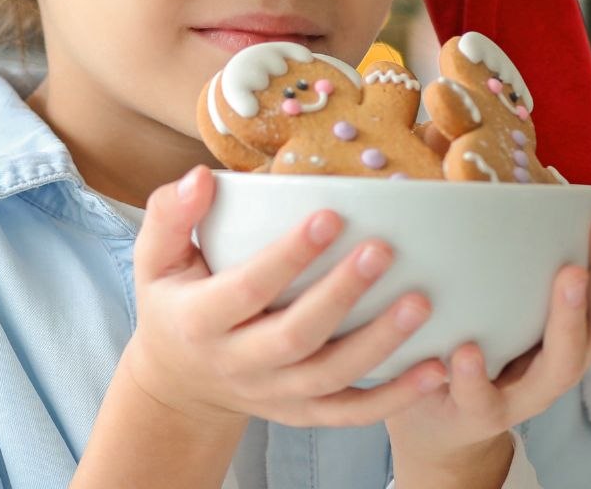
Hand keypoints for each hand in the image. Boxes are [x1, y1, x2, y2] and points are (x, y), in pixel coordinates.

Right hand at [124, 165, 446, 429]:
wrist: (179, 382)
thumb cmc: (173, 303)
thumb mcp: (155, 260)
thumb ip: (171, 215)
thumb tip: (202, 176)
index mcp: (200, 321)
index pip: (247, 288)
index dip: (288, 256)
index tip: (329, 215)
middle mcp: (237, 364)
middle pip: (295, 336)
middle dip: (341, 295)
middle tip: (384, 250)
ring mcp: (272, 394)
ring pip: (330, 378)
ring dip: (379, 344)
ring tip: (421, 303)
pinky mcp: (301, 413)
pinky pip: (351, 413)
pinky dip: (395, 397)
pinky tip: (435, 369)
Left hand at [385, 197, 590, 466]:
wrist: (431, 424)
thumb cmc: (463, 338)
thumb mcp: (485, 291)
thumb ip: (488, 237)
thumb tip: (462, 145)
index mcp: (569, 330)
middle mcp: (560, 363)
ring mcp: (524, 394)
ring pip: (562, 364)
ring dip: (569, 318)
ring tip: (568, 274)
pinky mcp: (478, 415)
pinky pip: (483, 399)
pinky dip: (476, 375)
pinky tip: (467, 350)